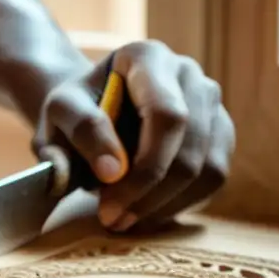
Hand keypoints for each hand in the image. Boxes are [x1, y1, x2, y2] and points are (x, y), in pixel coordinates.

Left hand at [34, 40, 235, 231]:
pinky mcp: (219, 134)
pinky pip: (213, 178)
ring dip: (166, 204)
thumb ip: (80, 132)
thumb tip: (113, 170)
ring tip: (125, 220)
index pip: (166, 115)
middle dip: (151, 193)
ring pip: (207, 167)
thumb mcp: (59, 113)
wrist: (90, 109)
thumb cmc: (74, 110)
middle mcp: (188, 73)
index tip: (105, 203)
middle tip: (112, 220)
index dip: (143, 166)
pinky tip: (146, 212)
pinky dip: (181, 203)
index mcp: (148, 57)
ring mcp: (211, 103)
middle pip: (190, 144)